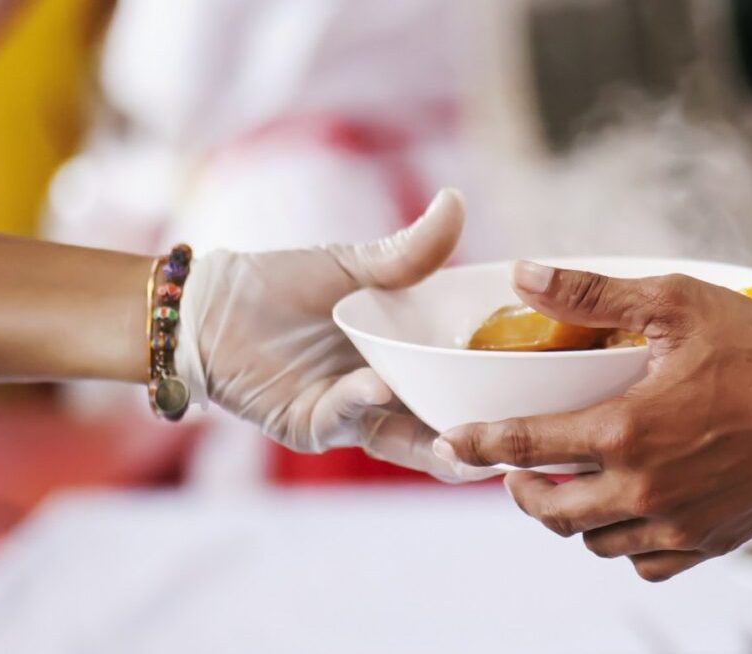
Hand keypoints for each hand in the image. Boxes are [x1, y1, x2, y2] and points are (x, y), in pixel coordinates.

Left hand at [178, 190, 495, 482]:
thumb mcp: (353, 266)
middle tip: (525, 420)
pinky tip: (377, 386)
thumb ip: (410, 251)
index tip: (544, 375)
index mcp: (408, 356)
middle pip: (452, 419)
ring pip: (412, 440)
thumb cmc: (277, 285)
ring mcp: (355, 415)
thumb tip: (457, 201)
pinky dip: (364, 405)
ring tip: (469, 432)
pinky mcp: (314, 426)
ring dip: (441, 440)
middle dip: (486, 425)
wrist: (208, 309)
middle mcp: (390, 392)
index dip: (503, 381)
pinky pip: (349, 421)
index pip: (467, 376)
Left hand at [435, 263, 751, 579]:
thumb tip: (525, 272)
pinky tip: (631, 511)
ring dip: (574, 518)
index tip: (453, 445)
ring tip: (573, 486)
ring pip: (597, 543)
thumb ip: (595, 291)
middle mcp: (647, 488)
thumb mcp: (680, 303)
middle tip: (514, 471)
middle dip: (520, 493)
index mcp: (629, 430)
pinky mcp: (712, 542)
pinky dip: (628, 544)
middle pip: (551, 512)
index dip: (480, 446)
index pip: (528, 445)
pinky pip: (647, 563)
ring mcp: (680, 524)